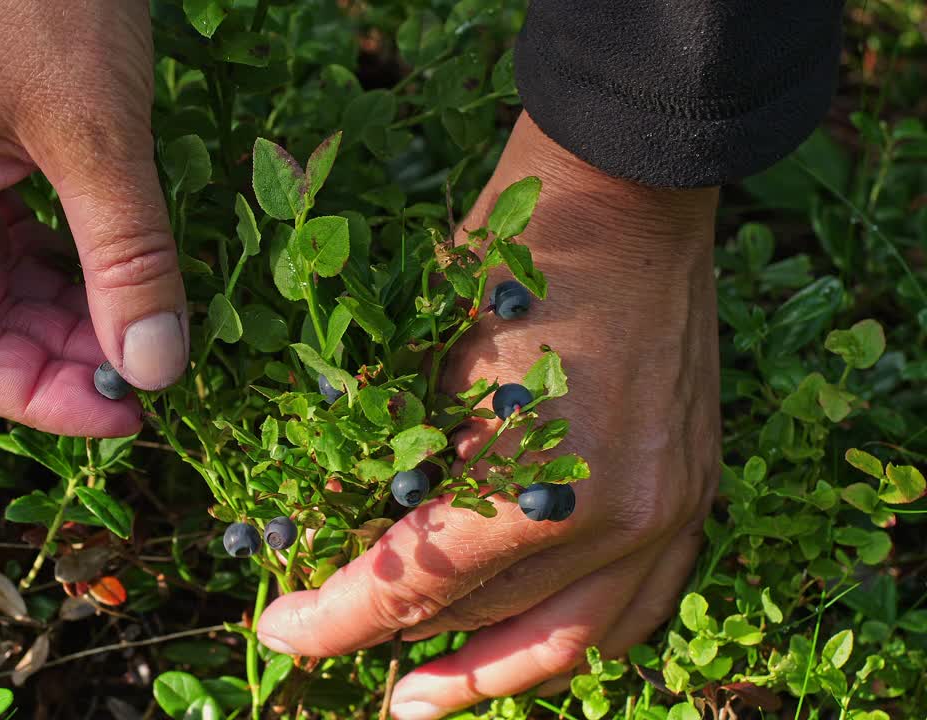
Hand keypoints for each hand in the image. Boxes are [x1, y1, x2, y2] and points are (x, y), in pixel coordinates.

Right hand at [0, 0, 185, 437]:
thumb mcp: (101, 137)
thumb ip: (128, 259)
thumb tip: (154, 369)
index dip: (42, 399)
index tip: (131, 413)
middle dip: (65, 356)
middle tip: (153, 369)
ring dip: (70, 316)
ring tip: (147, 327)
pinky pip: (9, 238)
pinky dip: (67, 266)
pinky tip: (120, 276)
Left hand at [256, 113, 721, 718]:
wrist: (622, 193)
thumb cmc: (513, 257)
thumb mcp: (429, 362)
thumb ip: (400, 463)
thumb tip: (353, 530)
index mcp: (538, 484)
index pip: (415, 584)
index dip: (335, 619)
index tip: (278, 629)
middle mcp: (616, 520)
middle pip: (483, 617)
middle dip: (393, 637)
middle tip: (333, 644)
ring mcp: (667, 512)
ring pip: (571, 640)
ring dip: (489, 673)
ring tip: (420, 697)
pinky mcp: (689, 493)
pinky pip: (637, 604)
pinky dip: (573, 636)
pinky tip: (524, 650)